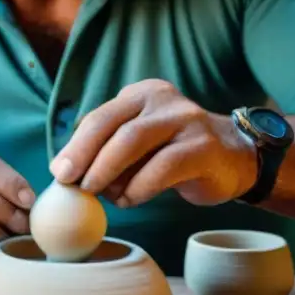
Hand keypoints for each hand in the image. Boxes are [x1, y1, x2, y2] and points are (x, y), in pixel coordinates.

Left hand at [49, 79, 257, 207]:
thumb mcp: (141, 142)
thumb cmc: (175, 152)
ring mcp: (185, 120)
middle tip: (68, 182)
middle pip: (111, 124)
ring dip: (107, 171)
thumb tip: (67, 174)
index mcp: (141, 94)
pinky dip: (138, 187)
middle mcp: (162, 99)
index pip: (100, 116)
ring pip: (133, 141)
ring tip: (97, 193)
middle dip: (84, 154)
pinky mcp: (203, 147)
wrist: (235, 158)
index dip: (75, 144)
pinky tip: (129, 200)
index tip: (59, 172)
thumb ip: (110, 149)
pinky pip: (162, 166)